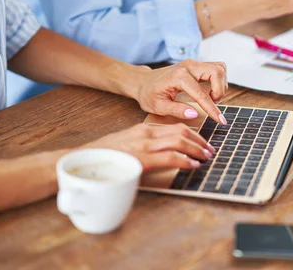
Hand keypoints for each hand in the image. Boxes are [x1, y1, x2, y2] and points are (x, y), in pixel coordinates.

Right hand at [87, 123, 215, 170]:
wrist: (83, 161)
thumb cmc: (104, 157)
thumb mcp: (126, 145)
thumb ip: (143, 146)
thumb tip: (160, 154)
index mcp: (143, 129)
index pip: (174, 127)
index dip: (192, 134)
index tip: (201, 142)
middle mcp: (146, 134)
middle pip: (181, 131)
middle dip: (199, 140)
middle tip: (209, 149)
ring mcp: (144, 146)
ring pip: (180, 141)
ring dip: (197, 149)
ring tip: (206, 157)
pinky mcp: (142, 159)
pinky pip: (171, 157)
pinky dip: (185, 161)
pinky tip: (193, 165)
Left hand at [135, 60, 227, 123]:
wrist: (143, 82)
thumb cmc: (149, 94)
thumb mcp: (158, 106)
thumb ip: (176, 110)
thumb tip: (194, 113)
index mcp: (178, 77)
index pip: (202, 93)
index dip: (212, 109)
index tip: (220, 120)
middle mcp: (189, 66)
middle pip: (217, 72)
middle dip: (220, 91)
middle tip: (213, 104)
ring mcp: (194, 64)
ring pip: (220, 68)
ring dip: (220, 85)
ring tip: (211, 99)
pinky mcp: (197, 65)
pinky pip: (216, 69)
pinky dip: (218, 81)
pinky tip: (209, 92)